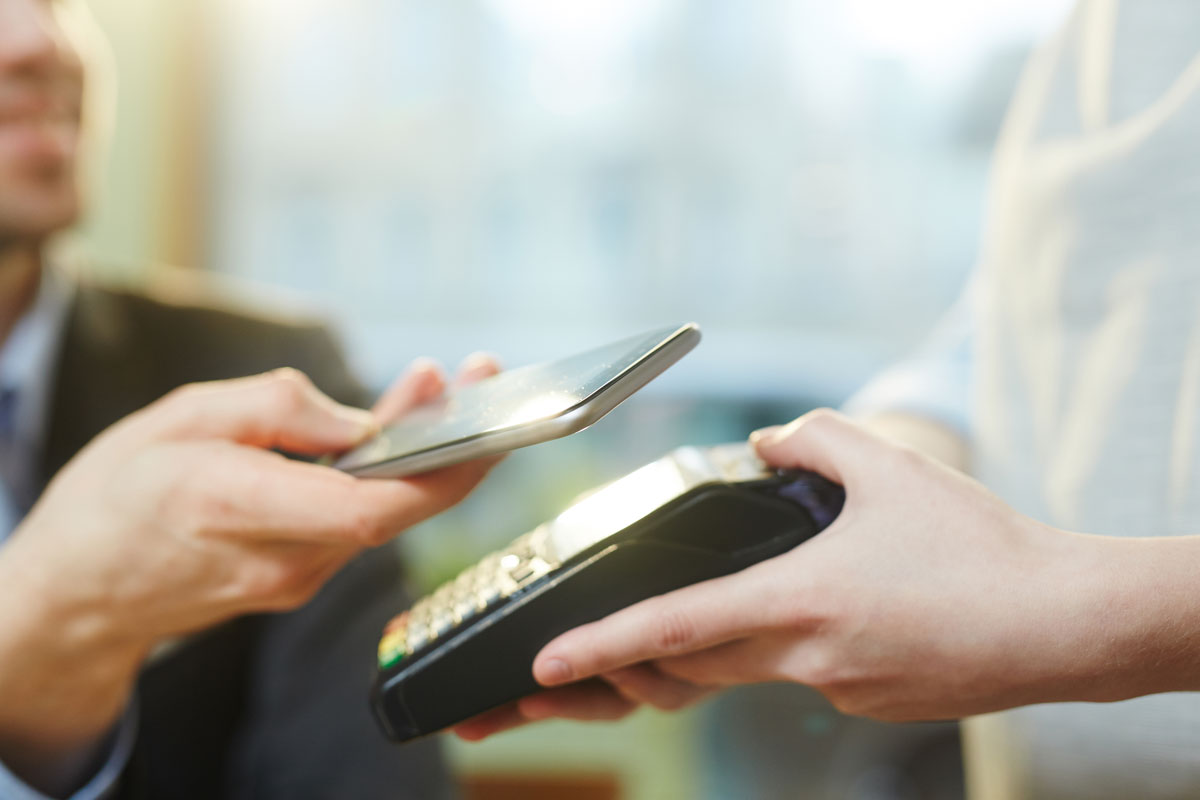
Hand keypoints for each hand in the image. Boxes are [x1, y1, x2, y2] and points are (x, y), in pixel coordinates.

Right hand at [0, 355, 498, 788]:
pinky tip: (388, 429)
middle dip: (452, 441)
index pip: (368, 508)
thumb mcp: (180, 418)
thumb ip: (275, 409)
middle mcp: (281, 559)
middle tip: (477, 373)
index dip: (440, 471)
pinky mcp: (300, 577)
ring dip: (418, 449)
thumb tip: (359, 420)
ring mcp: (295, 578)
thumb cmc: (116, 497)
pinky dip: (382, 473)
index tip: (481, 423)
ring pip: (380, 510)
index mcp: (239, 508)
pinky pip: (356, 520)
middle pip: (393, 506)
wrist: (77, 589)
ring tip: (432, 383)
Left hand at [457, 409, 1124, 739]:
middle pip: (692, 668)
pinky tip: (820, 613)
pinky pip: (800, 676)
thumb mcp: (891, 467)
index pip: (674, 627)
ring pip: (744, 674)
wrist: (1063, 622)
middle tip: (585, 666)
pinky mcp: (866, 702)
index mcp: (796, 603)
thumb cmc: (981, 547)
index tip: (546, 666)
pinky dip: (781, 649)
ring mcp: (836, 691)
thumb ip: (813, 438)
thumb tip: (767, 440)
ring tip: (698, 626)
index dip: (601, 648)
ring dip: (707, 655)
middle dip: (632, 668)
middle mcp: (805, 660)